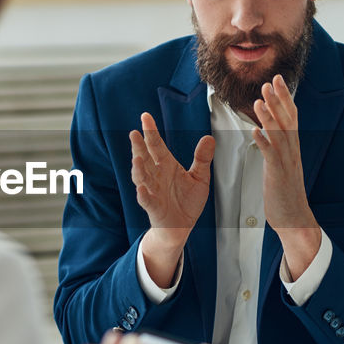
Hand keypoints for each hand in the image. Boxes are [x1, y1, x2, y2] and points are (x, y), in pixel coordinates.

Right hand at [129, 112, 214, 285]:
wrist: (181, 227)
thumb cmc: (186, 201)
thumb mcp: (199, 178)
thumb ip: (202, 159)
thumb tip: (209, 138)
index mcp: (166, 165)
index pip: (157, 145)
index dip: (151, 132)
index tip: (145, 117)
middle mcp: (156, 176)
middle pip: (145, 158)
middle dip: (139, 146)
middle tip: (135, 133)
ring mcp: (153, 191)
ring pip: (142, 178)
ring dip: (138, 169)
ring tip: (137, 158)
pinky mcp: (154, 207)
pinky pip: (147, 200)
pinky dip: (143, 194)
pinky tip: (141, 188)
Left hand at [252, 74, 321, 279]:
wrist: (294, 218)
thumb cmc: (286, 192)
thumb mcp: (283, 163)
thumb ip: (278, 146)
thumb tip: (269, 130)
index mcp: (293, 147)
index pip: (290, 116)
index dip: (284, 97)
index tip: (277, 80)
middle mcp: (292, 150)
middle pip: (286, 120)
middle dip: (278, 99)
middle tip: (269, 81)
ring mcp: (286, 162)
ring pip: (279, 134)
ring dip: (269, 116)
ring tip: (259, 100)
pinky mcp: (278, 174)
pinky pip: (270, 155)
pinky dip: (263, 141)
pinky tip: (254, 131)